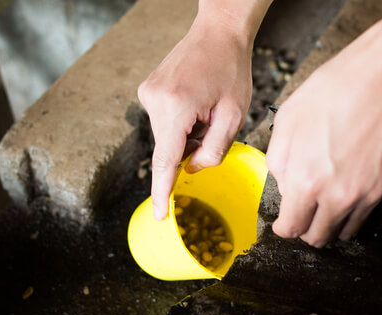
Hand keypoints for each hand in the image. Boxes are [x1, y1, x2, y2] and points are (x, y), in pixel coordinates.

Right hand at [138, 19, 252, 219]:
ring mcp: (147, 93)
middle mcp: (154, 100)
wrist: (218, 32)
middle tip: (213, 123)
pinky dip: (180, 123)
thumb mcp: (233, 115)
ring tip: (205, 108)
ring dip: (186, 134)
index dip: (162, 192)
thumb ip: (214, 149)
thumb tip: (192, 168)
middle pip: (169, 148)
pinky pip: (163, 122)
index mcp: (176, 107)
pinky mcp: (147, 90)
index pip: (166, 161)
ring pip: (166, 136)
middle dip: (190, 149)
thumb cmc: (231, 70)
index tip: (158, 215)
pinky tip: (195, 103)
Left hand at [266, 41, 381, 246]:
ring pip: (341, 233)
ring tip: (323, 205)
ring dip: (328, 224)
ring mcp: (363, 195)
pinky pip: (362, 218)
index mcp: (305, 180)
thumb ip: (278, 162)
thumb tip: (285, 185)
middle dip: (304, 227)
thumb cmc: (334, 91)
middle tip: (302, 212)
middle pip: (315, 237)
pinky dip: (350, 215)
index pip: (290, 227)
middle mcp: (335, 196)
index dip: (283, 226)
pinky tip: (344, 195)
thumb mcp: (287, 121)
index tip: (283, 221)